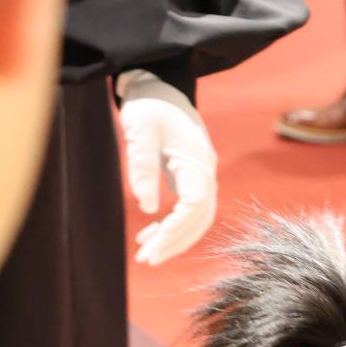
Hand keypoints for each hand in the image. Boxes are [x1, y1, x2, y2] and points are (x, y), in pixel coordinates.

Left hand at [116, 70, 217, 265]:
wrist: (159, 86)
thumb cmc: (148, 104)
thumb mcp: (139, 129)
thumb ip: (142, 165)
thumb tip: (147, 207)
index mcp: (197, 158)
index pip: (194, 205)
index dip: (175, 229)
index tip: (152, 245)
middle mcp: (205, 170)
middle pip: (200, 218)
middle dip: (175, 242)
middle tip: (147, 260)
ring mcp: (201, 175)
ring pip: (198, 219)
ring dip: (175, 239)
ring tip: (146, 253)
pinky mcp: (192, 179)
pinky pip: (189, 211)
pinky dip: (172, 227)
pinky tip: (150, 234)